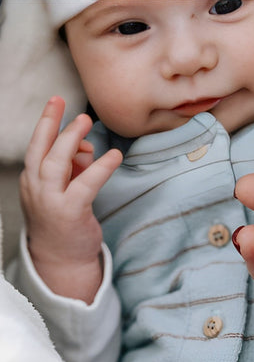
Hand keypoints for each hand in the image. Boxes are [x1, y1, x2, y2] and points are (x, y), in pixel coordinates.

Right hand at [20, 96, 121, 302]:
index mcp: (32, 181)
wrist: (62, 258)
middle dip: (53, 124)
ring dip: (70, 140)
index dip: (46, 124)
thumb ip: (74, 169)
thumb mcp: (65, 190)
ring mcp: (50, 201)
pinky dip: (100, 168)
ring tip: (86, 122)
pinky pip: (85, 184)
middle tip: (71, 107)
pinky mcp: (69, 212)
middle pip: (41, 150)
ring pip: (56, 163)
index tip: (56, 102)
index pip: (36, 147)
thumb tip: (87, 147)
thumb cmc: (65, 221)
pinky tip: (114, 156)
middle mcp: (35, 189)